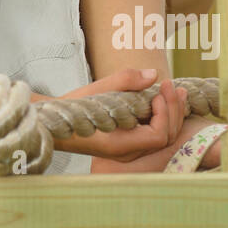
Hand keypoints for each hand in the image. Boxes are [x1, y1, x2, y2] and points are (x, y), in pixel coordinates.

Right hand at [60, 67, 188, 161]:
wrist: (53, 124)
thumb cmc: (72, 108)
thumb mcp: (96, 89)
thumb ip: (126, 81)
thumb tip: (153, 74)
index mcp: (119, 144)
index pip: (158, 136)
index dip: (164, 113)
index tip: (156, 92)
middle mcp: (126, 152)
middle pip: (164, 138)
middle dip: (173, 110)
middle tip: (171, 86)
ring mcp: (127, 151)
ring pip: (161, 138)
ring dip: (170, 113)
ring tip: (174, 90)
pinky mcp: (126, 144)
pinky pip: (152, 134)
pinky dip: (161, 117)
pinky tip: (162, 100)